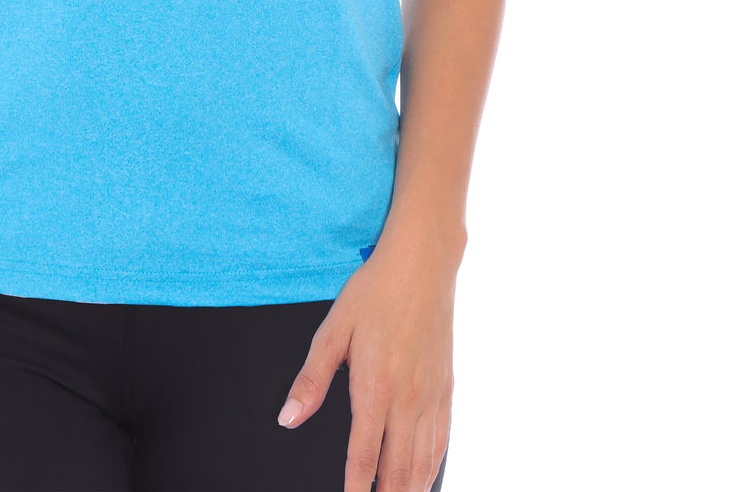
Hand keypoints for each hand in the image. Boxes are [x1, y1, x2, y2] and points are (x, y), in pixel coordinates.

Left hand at [275, 232, 455, 491]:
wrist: (422, 265)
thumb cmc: (374, 292)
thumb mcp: (333, 329)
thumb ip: (311, 379)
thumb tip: (288, 417)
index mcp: (375, 388)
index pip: (363, 457)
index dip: (355, 487)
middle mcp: (407, 400)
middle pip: (398, 470)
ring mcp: (431, 397)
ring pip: (423, 462)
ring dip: (410, 487)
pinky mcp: (446, 389)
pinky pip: (442, 440)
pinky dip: (432, 467)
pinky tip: (425, 477)